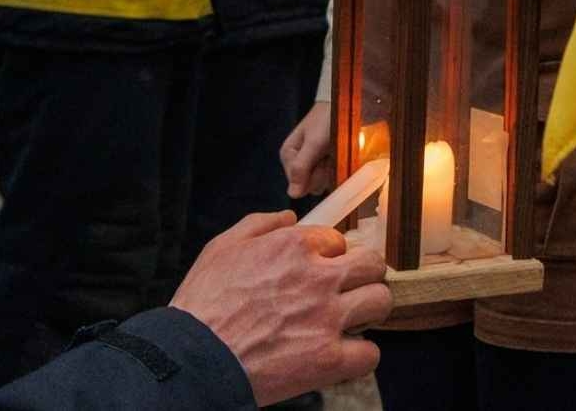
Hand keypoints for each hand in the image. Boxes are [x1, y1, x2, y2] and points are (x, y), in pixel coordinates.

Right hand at [171, 212, 389, 404]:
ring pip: (381, 301)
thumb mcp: (222, 246)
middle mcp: (318, 277)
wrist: (194, 357)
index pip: (339, 240)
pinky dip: (359, 355)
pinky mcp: (329, 360)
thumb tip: (289, 216)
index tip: (322, 270)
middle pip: (373, 264)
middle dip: (364, 275)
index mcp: (294, 246)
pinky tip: (341, 353)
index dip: (331, 256)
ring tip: (351, 320)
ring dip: (368, 310)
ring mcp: (327, 319)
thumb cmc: (203, 303)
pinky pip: (371, 352)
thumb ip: (260, 224)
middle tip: (349, 289)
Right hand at [280, 100, 333, 198]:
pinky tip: (339, 155)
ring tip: (335, 151)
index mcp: (288, 155)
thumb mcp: (313, 143)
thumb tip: (292, 194)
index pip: (297, 184)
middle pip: (310, 185)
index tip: (319, 160)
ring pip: (322, 183)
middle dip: (323, 173)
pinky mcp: (326, 164)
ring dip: (332, 170)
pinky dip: (338, 168)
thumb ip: (301, 168)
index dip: (311, 176)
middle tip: (328, 154)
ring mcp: (313, 164)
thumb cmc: (326, 120)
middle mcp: (298, 162)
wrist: (345, 106)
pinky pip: (331, 177)